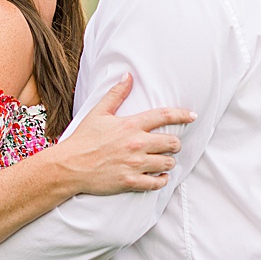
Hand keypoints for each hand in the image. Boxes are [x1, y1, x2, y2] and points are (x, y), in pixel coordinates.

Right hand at [57, 72, 197, 195]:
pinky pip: (157, 183)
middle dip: (175, 144)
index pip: (164, 116)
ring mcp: (135, 164)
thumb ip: (116, 95)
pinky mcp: (131, 182)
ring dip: (169, 162)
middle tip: (170, 145)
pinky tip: (159, 176)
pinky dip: (161, 180)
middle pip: (172, 143)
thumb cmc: (83, 139)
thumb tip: (128, 76)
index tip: (192, 116)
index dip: (182, 115)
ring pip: (168, 163)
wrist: (68, 167)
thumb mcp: (98, 113)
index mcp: (131, 125)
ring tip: (163, 160)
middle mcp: (136, 144)